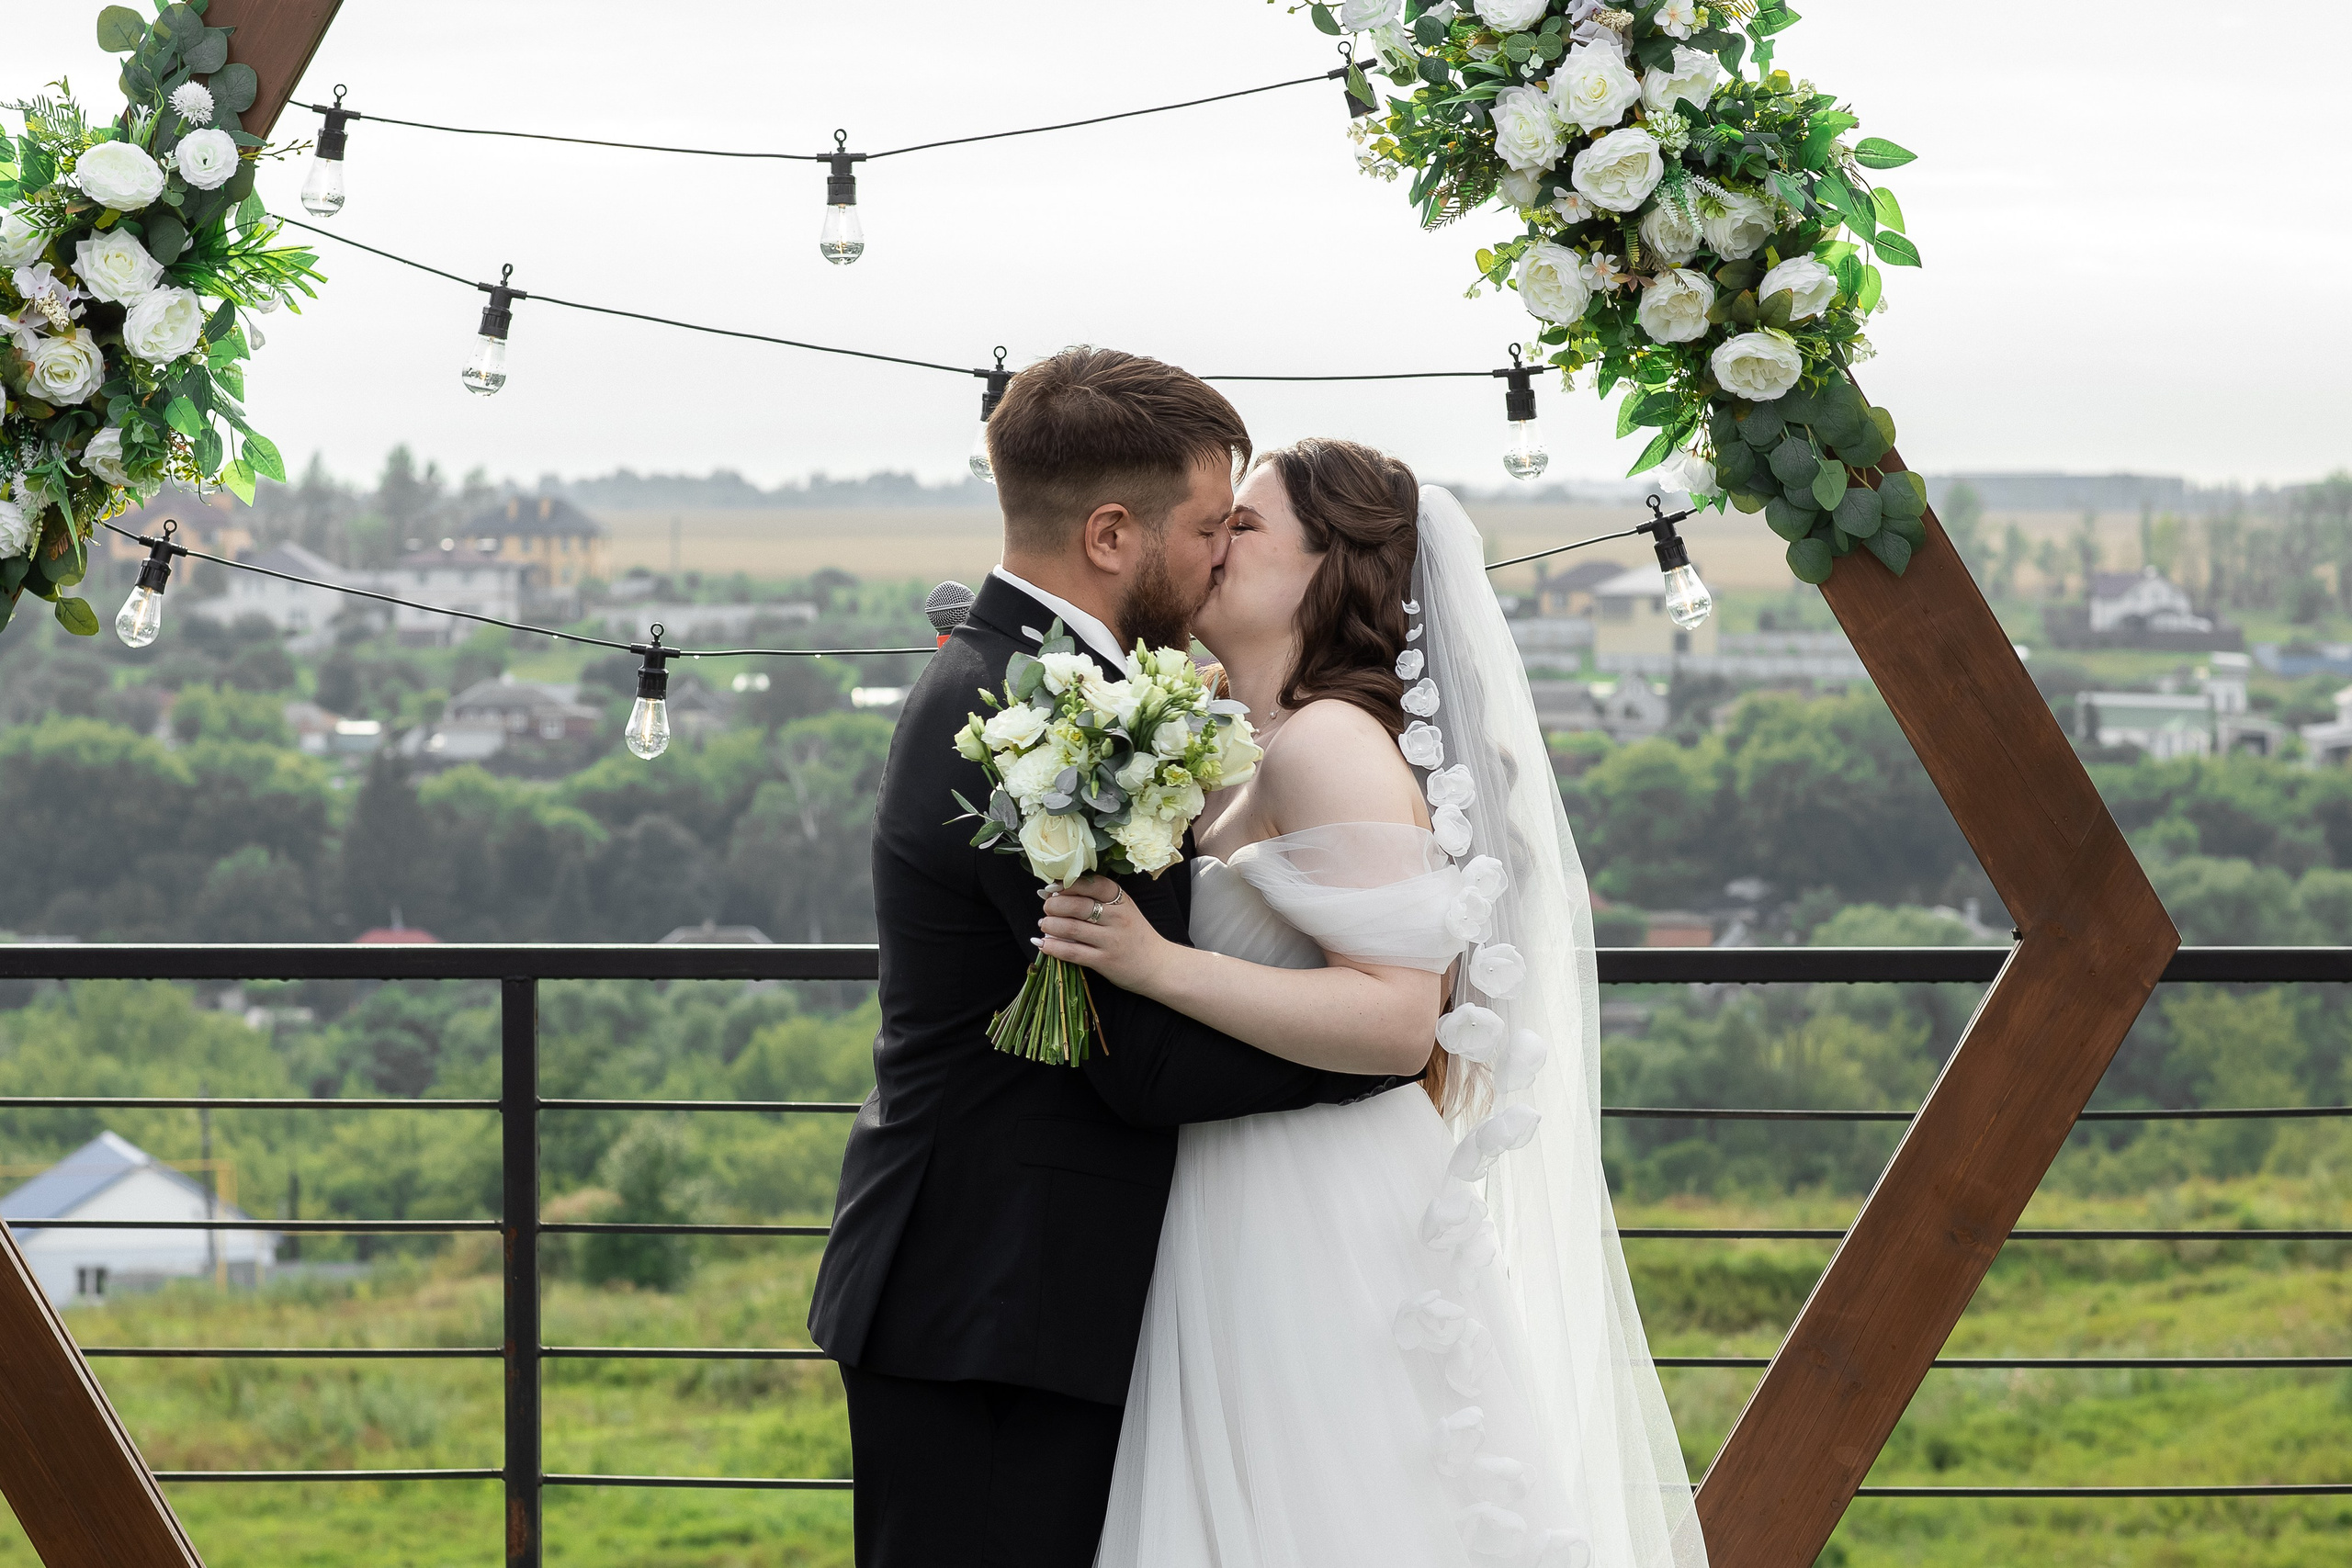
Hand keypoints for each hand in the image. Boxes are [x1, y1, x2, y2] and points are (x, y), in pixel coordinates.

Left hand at [1036, 874, 1167, 993]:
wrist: (1158, 966)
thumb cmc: (1135, 935)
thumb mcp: (1124, 910)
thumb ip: (1098, 900)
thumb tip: (1058, 893)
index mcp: (1121, 901)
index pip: (1092, 884)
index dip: (1067, 884)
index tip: (1052, 887)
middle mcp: (1117, 918)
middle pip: (1078, 906)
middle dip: (1054, 905)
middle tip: (1046, 907)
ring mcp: (1111, 941)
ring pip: (1071, 928)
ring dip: (1050, 925)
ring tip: (1044, 924)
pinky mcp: (1104, 962)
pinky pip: (1072, 952)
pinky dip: (1053, 947)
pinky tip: (1043, 943)